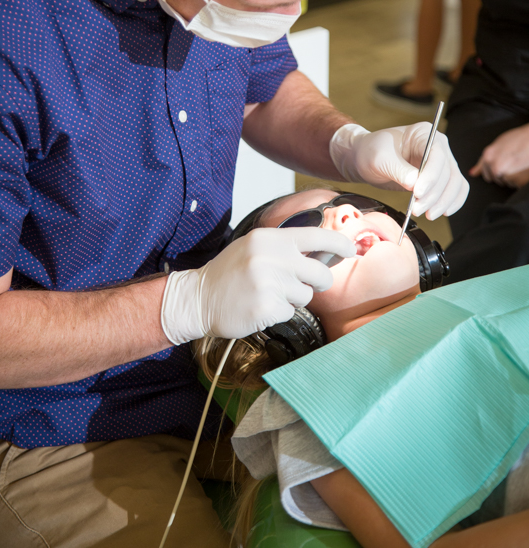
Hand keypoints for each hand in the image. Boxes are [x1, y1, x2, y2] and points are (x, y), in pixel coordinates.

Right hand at [160, 227, 354, 343]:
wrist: (198, 298)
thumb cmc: (230, 273)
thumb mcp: (256, 248)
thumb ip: (287, 248)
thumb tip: (327, 253)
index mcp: (270, 239)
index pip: (317, 236)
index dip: (340, 242)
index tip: (352, 249)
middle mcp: (271, 257)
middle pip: (320, 273)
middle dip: (318, 282)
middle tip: (302, 284)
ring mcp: (269, 283)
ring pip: (306, 296)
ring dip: (293, 299)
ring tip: (268, 294)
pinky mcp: (266, 308)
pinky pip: (290, 313)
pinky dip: (279, 313)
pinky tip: (260, 306)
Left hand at [330, 123, 468, 219]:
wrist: (365, 159)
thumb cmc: (371, 151)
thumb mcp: (380, 158)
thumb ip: (398, 170)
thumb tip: (415, 184)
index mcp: (423, 133)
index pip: (437, 155)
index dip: (430, 176)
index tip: (418, 193)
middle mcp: (437, 146)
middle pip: (448, 172)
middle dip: (434, 194)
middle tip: (417, 209)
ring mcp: (440, 163)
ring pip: (455, 183)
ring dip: (443, 202)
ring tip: (426, 214)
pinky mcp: (438, 178)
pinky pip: (455, 190)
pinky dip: (452, 202)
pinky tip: (442, 212)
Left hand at [469, 124, 528, 187]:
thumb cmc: (520, 138)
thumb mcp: (499, 144)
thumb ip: (485, 159)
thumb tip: (472, 173)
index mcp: (488, 156)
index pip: (485, 173)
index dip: (493, 171)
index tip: (500, 169)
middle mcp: (494, 166)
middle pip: (495, 179)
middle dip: (503, 175)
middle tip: (513, 163)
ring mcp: (505, 174)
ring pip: (506, 182)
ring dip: (512, 177)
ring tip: (519, 164)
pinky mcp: (516, 179)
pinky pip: (515, 184)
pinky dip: (520, 180)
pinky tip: (523, 169)